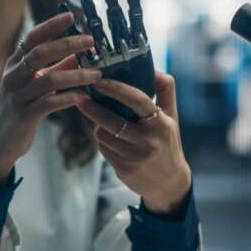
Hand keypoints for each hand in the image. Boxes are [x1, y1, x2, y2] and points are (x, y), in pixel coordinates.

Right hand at [0, 12, 101, 181]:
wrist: (0, 139)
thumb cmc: (21, 107)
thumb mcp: (36, 83)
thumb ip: (55, 67)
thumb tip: (79, 52)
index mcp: (15, 64)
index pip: (32, 38)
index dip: (51, 26)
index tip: (71, 16)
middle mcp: (13, 76)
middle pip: (40, 53)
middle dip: (68, 44)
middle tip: (91, 42)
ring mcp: (17, 95)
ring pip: (49, 79)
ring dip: (76, 74)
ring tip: (97, 74)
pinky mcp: (23, 115)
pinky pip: (49, 103)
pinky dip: (68, 98)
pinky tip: (83, 97)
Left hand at [76, 71, 190, 215]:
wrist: (169, 183)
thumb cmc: (167, 142)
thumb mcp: (171, 116)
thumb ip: (165, 90)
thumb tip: (154, 68)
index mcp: (161, 122)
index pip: (138, 100)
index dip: (116, 89)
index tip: (98, 80)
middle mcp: (149, 140)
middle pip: (112, 120)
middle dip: (92, 107)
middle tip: (79, 96)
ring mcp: (136, 156)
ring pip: (103, 134)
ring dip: (98, 126)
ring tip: (102, 122)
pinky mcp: (124, 169)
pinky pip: (103, 149)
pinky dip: (102, 141)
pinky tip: (109, 140)